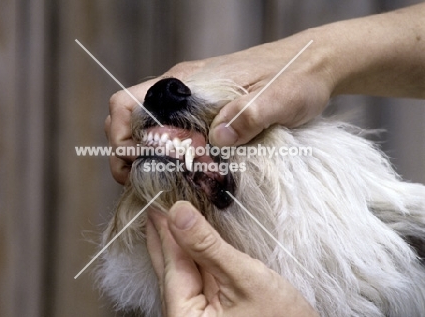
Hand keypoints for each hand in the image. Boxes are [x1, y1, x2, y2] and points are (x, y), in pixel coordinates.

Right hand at [104, 34, 330, 183]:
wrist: (312, 64)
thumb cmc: (297, 76)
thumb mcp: (281, 99)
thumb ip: (250, 114)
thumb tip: (218, 138)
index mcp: (188, 82)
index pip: (129, 101)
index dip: (119, 133)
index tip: (131, 163)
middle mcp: (182, 89)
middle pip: (130, 117)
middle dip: (126, 151)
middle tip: (140, 182)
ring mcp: (191, 101)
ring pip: (149, 127)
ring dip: (144, 155)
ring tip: (156, 183)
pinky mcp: (204, 112)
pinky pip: (171, 131)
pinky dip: (165, 153)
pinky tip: (180, 173)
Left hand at [146, 201, 318, 316]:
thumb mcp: (245, 278)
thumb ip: (208, 246)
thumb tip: (178, 213)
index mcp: (184, 316)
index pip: (170, 263)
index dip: (164, 229)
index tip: (156, 202)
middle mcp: (184, 316)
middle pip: (170, 268)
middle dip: (165, 234)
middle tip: (156, 204)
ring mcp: (197, 314)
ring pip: (181, 271)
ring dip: (177, 243)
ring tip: (168, 216)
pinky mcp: (210, 310)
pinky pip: (195, 277)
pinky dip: (192, 256)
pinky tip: (189, 241)